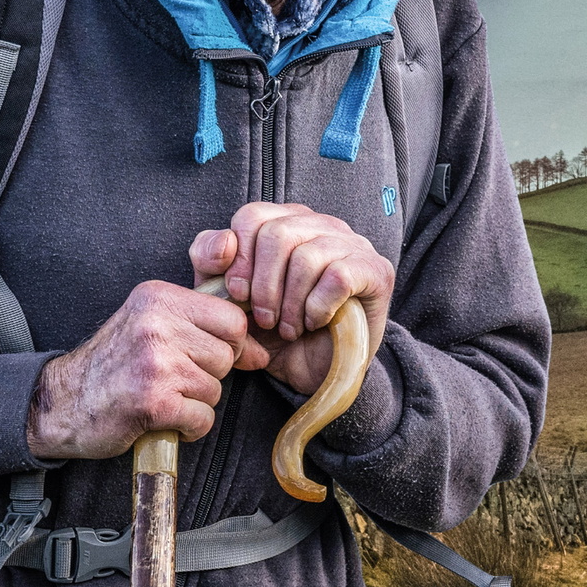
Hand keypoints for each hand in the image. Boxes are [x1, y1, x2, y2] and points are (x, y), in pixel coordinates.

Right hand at [27, 281, 250, 459]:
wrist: (59, 403)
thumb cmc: (112, 364)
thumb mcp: (152, 326)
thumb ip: (203, 328)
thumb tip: (262, 350)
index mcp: (159, 297)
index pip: (231, 318)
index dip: (232, 343)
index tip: (211, 357)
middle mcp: (157, 324)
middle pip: (226, 354)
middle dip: (210, 374)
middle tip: (176, 380)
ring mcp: (155, 362)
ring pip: (215, 387)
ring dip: (196, 401)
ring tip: (165, 397)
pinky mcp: (153, 401)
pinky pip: (202, 417)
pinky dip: (189, 427)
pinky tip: (165, 419)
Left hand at [189, 202, 393, 396]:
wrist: (315, 370)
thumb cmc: (273, 329)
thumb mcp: (230, 299)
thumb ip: (210, 265)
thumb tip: (225, 243)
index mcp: (287, 221)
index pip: (252, 216)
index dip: (239, 258)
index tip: (238, 294)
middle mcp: (321, 224)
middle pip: (277, 234)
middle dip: (263, 287)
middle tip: (265, 319)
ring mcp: (353, 244)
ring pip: (306, 256)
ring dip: (290, 304)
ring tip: (289, 328)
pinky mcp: (376, 270)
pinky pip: (337, 277)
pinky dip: (317, 308)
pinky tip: (315, 322)